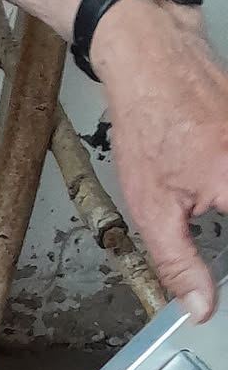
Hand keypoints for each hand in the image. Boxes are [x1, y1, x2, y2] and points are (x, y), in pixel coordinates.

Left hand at [95, 0, 227, 322]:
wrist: (154, 62)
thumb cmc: (149, 125)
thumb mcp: (153, 210)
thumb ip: (180, 264)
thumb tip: (200, 307)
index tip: (221, 288)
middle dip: (225, 236)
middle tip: (215, 243)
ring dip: (227, 219)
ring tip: (215, 222)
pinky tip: (216, 194)